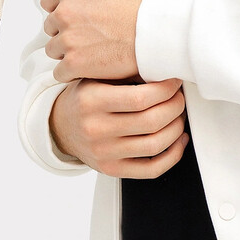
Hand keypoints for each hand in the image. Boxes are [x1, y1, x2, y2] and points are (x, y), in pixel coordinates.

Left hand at [41, 0, 148, 81]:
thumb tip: (85, 9)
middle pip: (51, 28)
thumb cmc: (143, 11)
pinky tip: (90, 70)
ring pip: (54, 51)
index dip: (60, 13)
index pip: (48, 2)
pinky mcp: (73, 63)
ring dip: (69, 54)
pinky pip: (60, 72)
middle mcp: (64, 12)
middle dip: (66, 34)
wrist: (155, 32)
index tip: (72, 21)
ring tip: (91, 56)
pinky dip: (73, 74)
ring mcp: (67, 38)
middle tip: (87, 40)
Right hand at [49, 77, 188, 178]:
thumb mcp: (96, 76)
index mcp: (91, 100)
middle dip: (175, 106)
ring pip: (155, 145)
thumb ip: (125, 73)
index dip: (166, 89)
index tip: (175, 81)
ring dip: (177, 128)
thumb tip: (165, 69)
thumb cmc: (85, 97)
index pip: (140, 98)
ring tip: (179, 115)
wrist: (60, 125)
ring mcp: (103, 153)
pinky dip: (172, 155)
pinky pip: (151, 170)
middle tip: (179, 96)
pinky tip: (178, 139)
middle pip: (151, 121)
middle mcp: (95, 129)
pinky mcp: (111, 170)